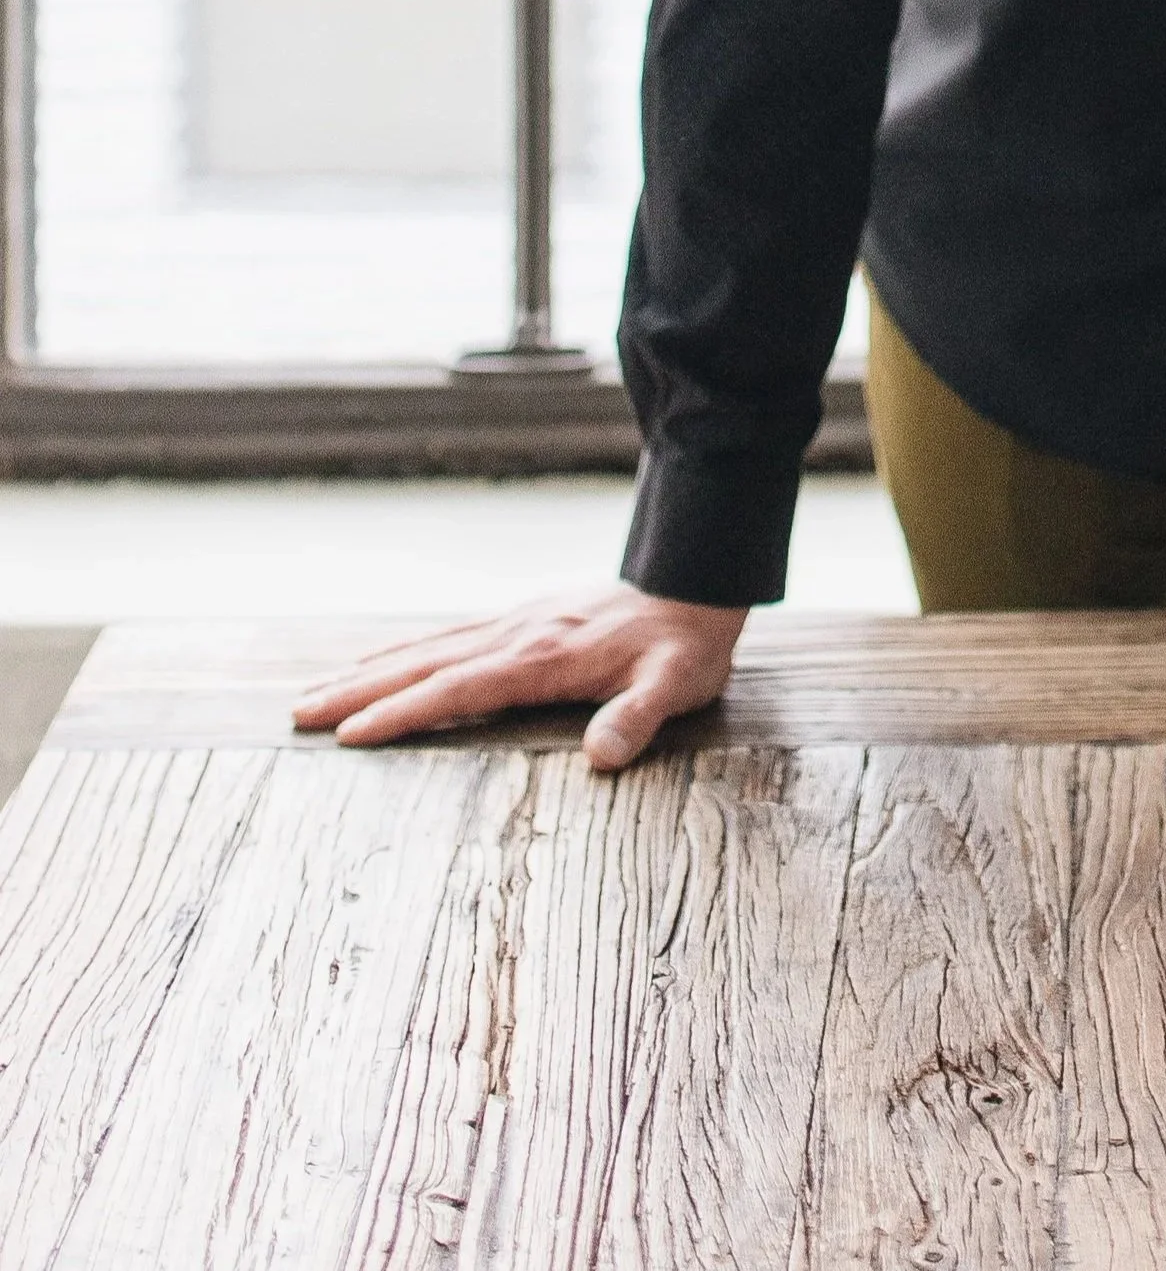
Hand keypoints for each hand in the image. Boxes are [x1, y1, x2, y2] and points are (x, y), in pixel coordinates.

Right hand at [290, 582, 748, 771]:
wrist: (695, 581)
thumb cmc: (684, 645)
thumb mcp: (675, 686)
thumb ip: (638, 718)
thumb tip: (601, 757)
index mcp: (543, 658)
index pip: (458, 689)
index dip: (403, 712)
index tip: (349, 734)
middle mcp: (517, 635)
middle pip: (424, 664)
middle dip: (359, 689)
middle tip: (297, 713)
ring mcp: (516, 622)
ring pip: (429, 646)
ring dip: (372, 668)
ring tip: (318, 689)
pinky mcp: (523, 618)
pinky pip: (451, 635)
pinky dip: (409, 650)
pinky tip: (388, 661)